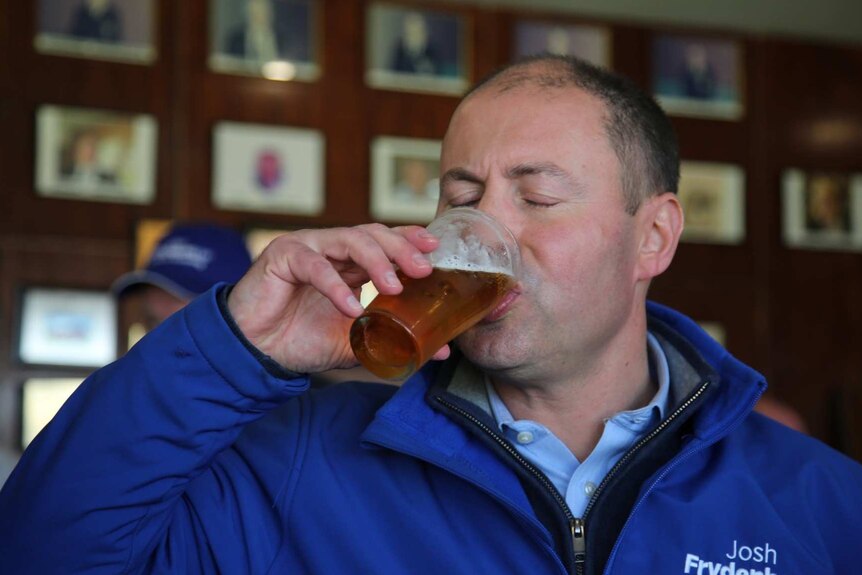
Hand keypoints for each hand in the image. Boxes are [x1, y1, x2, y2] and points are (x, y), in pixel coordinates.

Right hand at [227, 223, 445, 372]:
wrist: (256, 353)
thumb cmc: (301, 340)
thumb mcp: (355, 342)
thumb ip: (392, 341)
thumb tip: (438, 350)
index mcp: (348, 262)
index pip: (385, 240)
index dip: (410, 239)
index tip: (435, 249)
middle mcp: (331, 248)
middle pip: (373, 234)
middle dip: (401, 249)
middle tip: (422, 270)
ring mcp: (307, 247)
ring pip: (349, 240)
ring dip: (376, 261)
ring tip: (393, 286)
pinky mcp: (282, 256)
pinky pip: (315, 265)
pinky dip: (335, 285)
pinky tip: (350, 307)